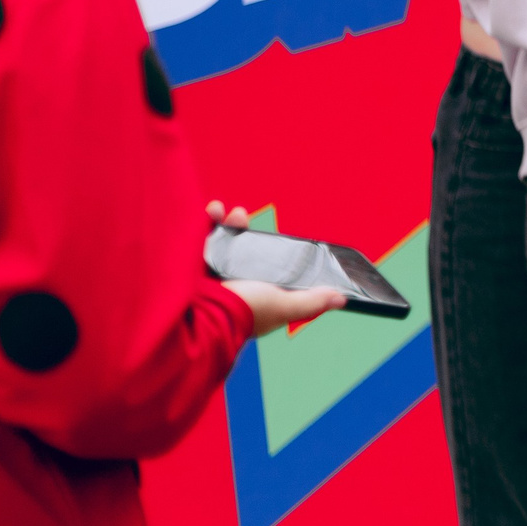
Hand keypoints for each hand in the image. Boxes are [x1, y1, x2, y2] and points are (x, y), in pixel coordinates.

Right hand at [205, 202, 345, 335]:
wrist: (202, 315)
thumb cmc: (245, 312)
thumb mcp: (283, 305)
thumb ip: (310, 302)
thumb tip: (340, 299)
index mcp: (251, 293)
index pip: (261, 266)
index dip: (264, 247)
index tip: (267, 230)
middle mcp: (227, 284)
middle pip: (236, 250)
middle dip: (239, 228)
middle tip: (241, 214)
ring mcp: (205, 277)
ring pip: (215, 243)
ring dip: (222, 223)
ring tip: (225, 211)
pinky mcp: (186, 269)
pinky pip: (193, 242)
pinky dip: (201, 224)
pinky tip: (210, 211)